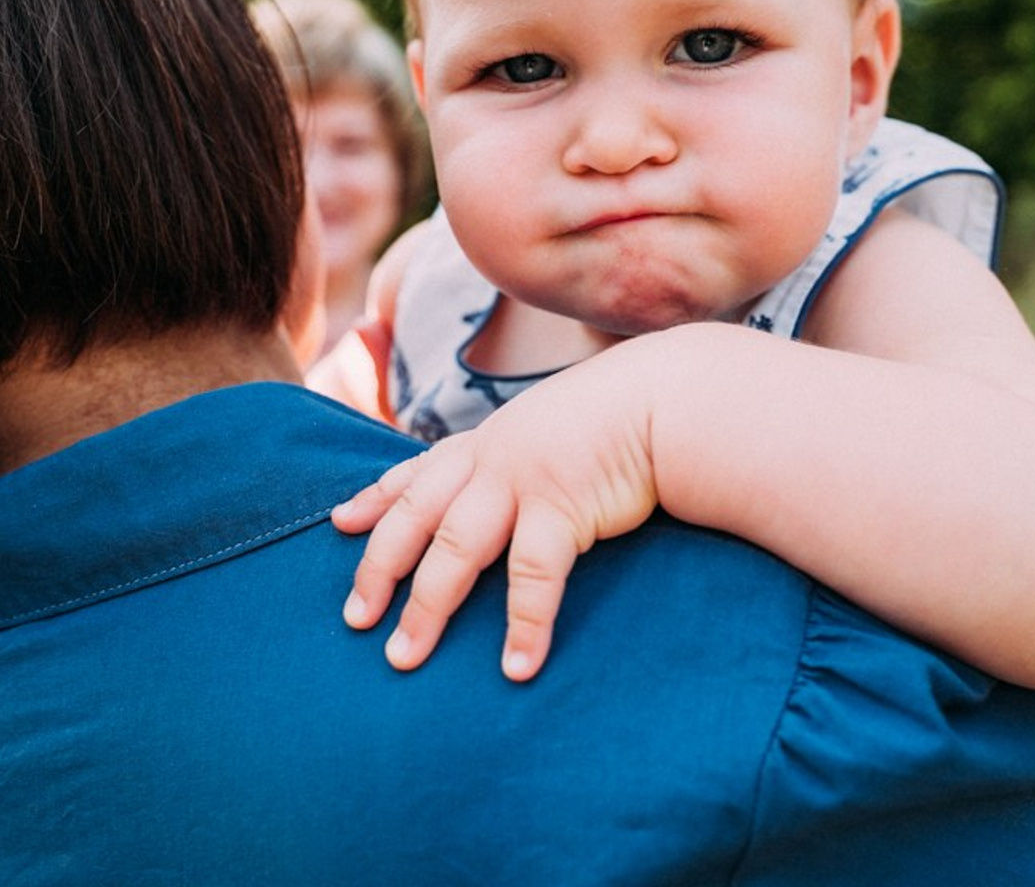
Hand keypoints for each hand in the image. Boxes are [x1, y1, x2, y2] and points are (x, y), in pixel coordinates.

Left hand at [332, 352, 657, 678]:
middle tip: (356, 619)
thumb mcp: (550, 424)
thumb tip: (509, 480)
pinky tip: (518, 667)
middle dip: (379, 569)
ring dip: (427, 609)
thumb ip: (521, 450)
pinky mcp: (562, 509)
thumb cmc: (616, 413)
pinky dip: (524, 625)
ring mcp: (523, 483)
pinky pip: (533, 577)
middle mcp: (492, 460)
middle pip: (416, 518)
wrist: (665, 397)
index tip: (341, 523)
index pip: (418, 471)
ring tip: (405, 657)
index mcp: (487, 441)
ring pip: (455, 551)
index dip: (376, 497)